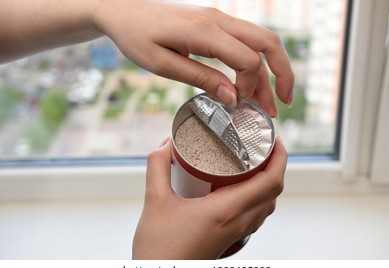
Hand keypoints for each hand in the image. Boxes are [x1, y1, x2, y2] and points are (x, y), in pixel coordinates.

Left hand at [94, 0, 293, 115]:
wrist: (123, 11)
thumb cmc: (136, 37)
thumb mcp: (163, 65)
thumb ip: (200, 79)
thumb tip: (233, 97)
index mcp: (204, 31)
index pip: (247, 59)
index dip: (248, 86)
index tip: (236, 105)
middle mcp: (218, 20)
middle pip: (268, 43)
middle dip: (282, 74)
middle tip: (283, 104)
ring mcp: (219, 19)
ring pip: (261, 41)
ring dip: (271, 70)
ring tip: (272, 101)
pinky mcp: (215, 23)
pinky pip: (245, 41)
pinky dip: (256, 62)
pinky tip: (253, 82)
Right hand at [132, 137, 286, 258]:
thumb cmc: (159, 247)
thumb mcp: (154, 200)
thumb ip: (158, 166)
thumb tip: (166, 144)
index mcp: (227, 210)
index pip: (271, 181)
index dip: (280, 157)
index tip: (274, 139)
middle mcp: (239, 222)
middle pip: (274, 191)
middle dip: (277, 164)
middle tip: (264, 145)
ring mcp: (237, 233)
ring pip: (268, 204)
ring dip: (269, 181)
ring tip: (256, 162)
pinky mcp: (231, 238)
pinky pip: (257, 214)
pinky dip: (259, 196)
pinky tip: (242, 188)